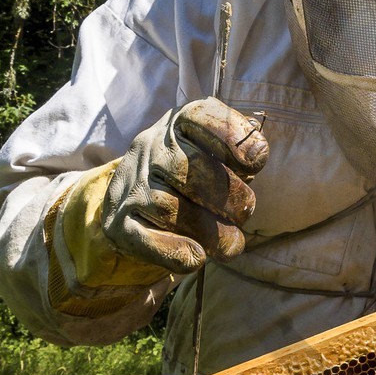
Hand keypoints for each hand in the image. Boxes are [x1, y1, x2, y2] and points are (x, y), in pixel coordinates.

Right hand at [102, 98, 268, 274]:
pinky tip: (197, 258)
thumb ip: (239, 149)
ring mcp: (131, 185)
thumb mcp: (215, 148)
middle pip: (191, 168)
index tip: (255, 162)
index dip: (233, 138)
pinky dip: (175, 252)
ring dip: (209, 232)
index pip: (199, 116)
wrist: (133, 198)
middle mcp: (149, 147)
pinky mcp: (119, 223)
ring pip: (170, 207)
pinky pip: (145, 239)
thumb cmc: (192, 171)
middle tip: (244, 214)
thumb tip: (256, 153)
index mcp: (177, 123)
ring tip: (231, 245)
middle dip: (228, 196)